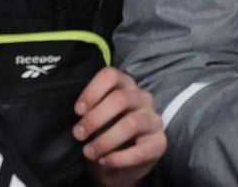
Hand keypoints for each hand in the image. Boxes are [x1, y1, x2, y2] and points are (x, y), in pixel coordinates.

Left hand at [74, 67, 164, 185]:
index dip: (92, 91)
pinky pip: (141, 150)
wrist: (120, 163)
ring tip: (89, 152)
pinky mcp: (160, 143)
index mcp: (124, 84)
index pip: (110, 75)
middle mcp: (142, 97)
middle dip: (95, 118)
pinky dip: (120, 158)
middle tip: (78, 134)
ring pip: (131, 123)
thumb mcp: (95, 117)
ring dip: (106, 140)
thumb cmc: (105, 130)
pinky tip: (105, 161)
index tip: (78, 111)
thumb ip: (89, 110)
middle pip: (120, 99)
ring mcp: (154, 119)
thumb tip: (77, 112)